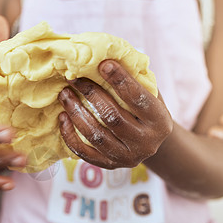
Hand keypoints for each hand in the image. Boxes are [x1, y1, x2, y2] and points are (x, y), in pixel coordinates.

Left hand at [58, 60, 172, 168]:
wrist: (148, 141)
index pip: (138, 98)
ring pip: (97, 136)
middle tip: (74, 78)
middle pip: (113, 118)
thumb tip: (107, 56)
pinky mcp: (111, 166)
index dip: (120, 80)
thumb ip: (135, 78)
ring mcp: (128, 157)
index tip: (103, 64)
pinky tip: (63, 118)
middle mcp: (147, 143)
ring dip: (77, 113)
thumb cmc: (145, 109)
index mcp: (160, 121)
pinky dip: (70, 136)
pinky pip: (85, 153)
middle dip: (91, 95)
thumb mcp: (149, 93)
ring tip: (64, 94)